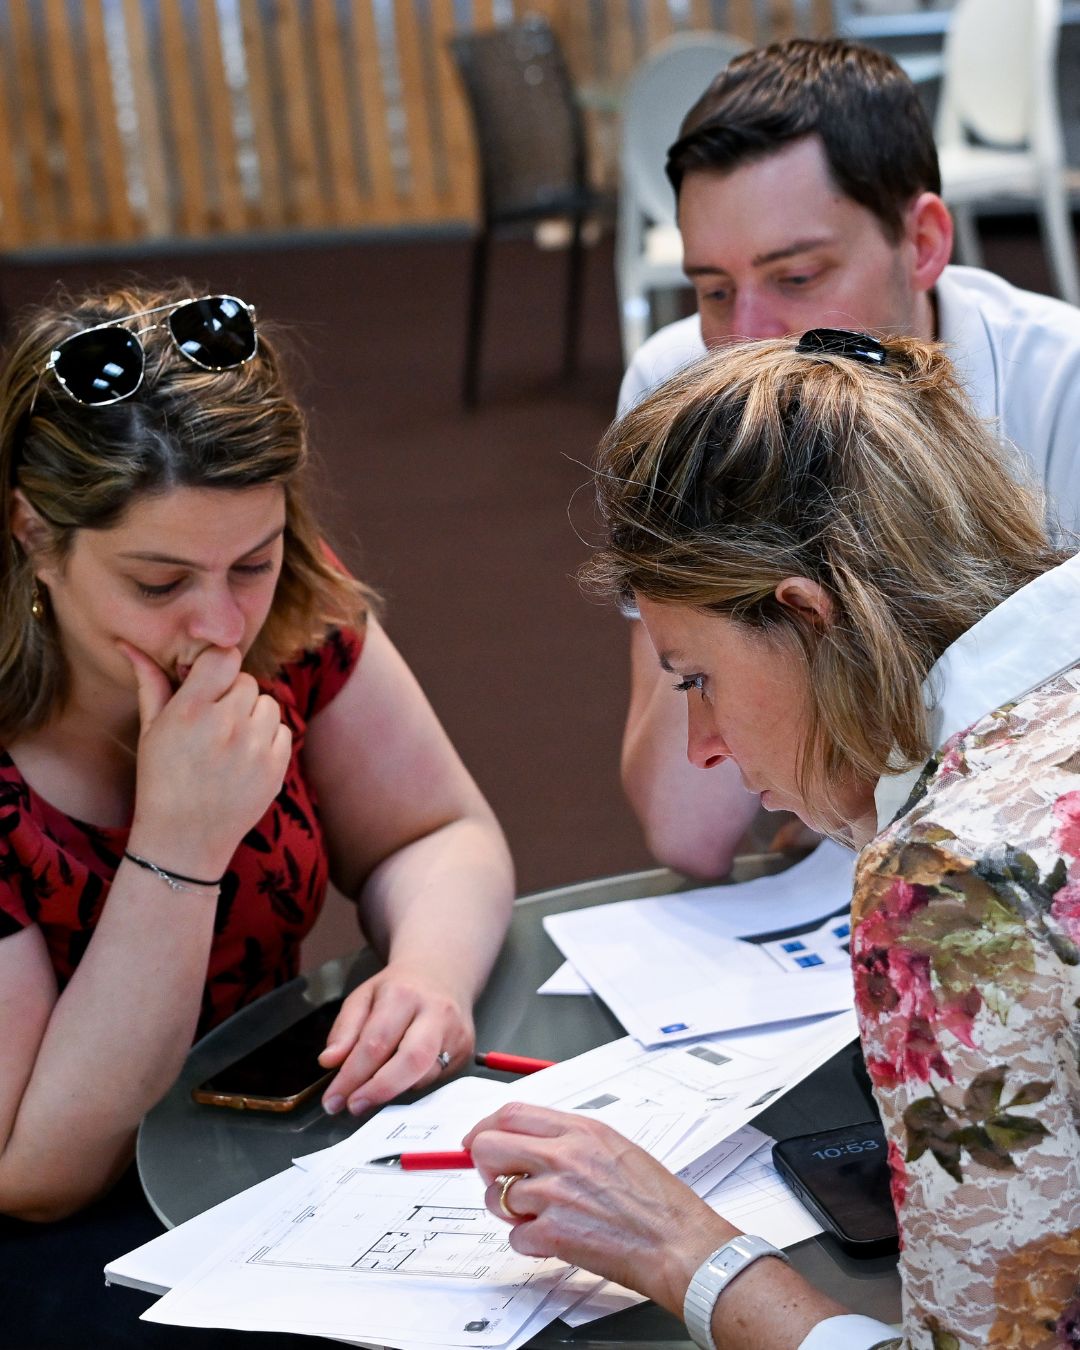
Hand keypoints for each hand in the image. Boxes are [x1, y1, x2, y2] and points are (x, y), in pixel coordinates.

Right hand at [122, 642, 291, 876]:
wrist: (184, 839)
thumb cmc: (160, 780)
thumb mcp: (150, 732)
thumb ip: (151, 684)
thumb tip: (132, 645)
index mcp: (191, 712)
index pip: (224, 657)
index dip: (218, 666)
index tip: (209, 682)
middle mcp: (226, 725)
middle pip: (246, 681)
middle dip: (232, 694)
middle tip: (214, 720)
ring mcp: (255, 748)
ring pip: (268, 703)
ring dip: (253, 715)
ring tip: (229, 740)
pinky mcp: (276, 767)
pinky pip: (283, 730)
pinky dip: (268, 738)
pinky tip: (244, 757)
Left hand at [318, 964, 474, 1115]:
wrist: (442, 974)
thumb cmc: (398, 989)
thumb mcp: (364, 996)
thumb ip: (345, 1029)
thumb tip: (330, 1062)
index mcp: (403, 995)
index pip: (376, 1042)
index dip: (352, 1076)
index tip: (334, 1099)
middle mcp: (435, 1013)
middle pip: (411, 1061)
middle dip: (379, 1090)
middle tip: (354, 1106)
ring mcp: (455, 1033)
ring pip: (424, 1075)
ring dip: (393, 1091)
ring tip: (371, 1092)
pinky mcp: (465, 1050)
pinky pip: (436, 1079)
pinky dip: (412, 1084)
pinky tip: (399, 1079)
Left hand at [462, 1103, 733, 1316]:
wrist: (677, 1242)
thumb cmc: (656, 1200)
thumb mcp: (614, 1147)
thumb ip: (569, 1140)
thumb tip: (528, 1141)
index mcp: (580, 1130)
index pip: (511, 1114)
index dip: (486, 1128)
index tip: (477, 1139)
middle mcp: (563, 1156)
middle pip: (489, 1147)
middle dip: (482, 1164)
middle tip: (496, 1179)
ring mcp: (555, 1195)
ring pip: (496, 1196)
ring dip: (509, 1209)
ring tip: (538, 1215)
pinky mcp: (553, 1234)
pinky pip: (516, 1235)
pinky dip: (528, 1241)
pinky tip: (554, 1239)